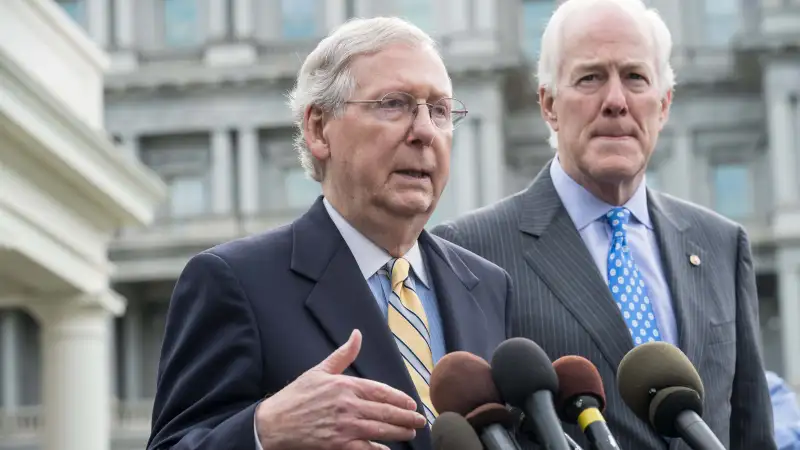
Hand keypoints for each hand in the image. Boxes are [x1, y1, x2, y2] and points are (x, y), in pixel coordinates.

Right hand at [255, 329, 426, 449]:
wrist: (274, 423)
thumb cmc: (297, 396)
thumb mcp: (319, 370)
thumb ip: (343, 355)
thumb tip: (357, 334)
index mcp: (345, 386)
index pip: (380, 391)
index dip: (399, 398)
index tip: (412, 403)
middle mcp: (347, 406)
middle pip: (385, 412)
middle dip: (406, 417)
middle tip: (420, 421)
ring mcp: (343, 427)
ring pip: (379, 430)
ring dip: (398, 432)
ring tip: (410, 433)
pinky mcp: (337, 445)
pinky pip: (364, 449)